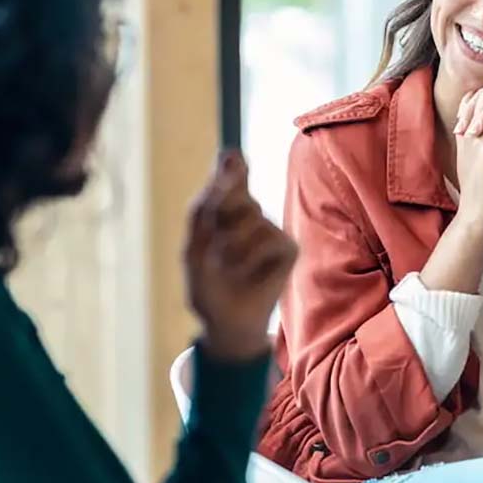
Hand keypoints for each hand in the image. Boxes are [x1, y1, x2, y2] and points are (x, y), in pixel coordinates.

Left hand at [184, 150, 297, 361]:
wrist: (223, 323)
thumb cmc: (207, 284)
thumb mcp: (193, 246)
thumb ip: (205, 204)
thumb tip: (225, 163)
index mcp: (225, 209)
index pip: (231, 172)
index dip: (230, 165)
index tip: (230, 159)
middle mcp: (252, 213)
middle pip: (236, 192)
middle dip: (219, 216)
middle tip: (213, 245)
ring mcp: (272, 230)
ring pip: (252, 216)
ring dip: (230, 245)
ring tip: (226, 267)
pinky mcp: (289, 248)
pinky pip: (269, 239)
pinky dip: (251, 259)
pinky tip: (248, 274)